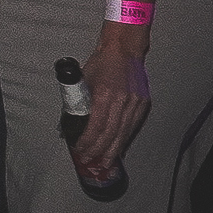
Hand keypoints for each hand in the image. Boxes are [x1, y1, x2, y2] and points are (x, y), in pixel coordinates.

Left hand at [73, 36, 150, 179]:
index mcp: (105, 94)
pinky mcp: (143, 104)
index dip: (88, 141)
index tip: (80, 150)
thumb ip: (79, 103)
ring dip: (113, 150)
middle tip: (90, 161)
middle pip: (111, 133)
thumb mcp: (83, 81)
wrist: (124, 50)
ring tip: (105, 162)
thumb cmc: (100, 64)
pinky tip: (118, 148)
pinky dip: (124, 139)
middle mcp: (123, 101)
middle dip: (99, 150)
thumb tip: (70, 123)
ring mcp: (135, 103)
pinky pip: (132, 127)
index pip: (97, 126)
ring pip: (124, 133)